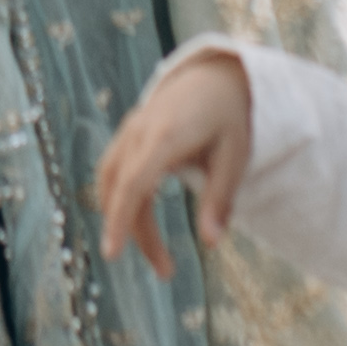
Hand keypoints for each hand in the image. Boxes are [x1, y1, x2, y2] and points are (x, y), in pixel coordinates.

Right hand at [94, 50, 254, 276]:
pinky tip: (140, 220)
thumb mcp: (235, 156)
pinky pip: (114, 168)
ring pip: (110, 180)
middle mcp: (138, 130)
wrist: (218, 73)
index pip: (132, 185)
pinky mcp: (130, 132)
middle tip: (166, 271)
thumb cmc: (230, 115)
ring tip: (154, 252)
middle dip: (133, 232)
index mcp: (164, 136)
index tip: (112, 254)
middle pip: (119, 189)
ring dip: (125, 217)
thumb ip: (220, 199)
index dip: (120, 220)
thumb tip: (211, 244)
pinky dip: (121, 198)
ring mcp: (130, 128)